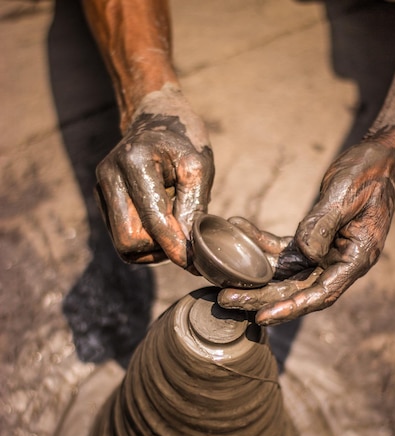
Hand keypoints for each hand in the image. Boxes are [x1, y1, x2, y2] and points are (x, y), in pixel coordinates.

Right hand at [95, 86, 214, 267]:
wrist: (157, 119)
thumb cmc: (183, 142)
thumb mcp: (199, 168)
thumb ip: (194, 209)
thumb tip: (188, 251)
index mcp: (134, 162)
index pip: (153, 220)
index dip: (175, 247)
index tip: (194, 262)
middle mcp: (109, 175)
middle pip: (129, 240)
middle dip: (158, 249)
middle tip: (183, 242)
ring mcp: (101, 188)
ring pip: (122, 245)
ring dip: (151, 249)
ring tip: (173, 232)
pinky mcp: (102, 200)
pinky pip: (120, 238)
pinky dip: (143, 243)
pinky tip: (160, 227)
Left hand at [219, 125, 394, 324]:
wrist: (379, 157)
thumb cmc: (369, 173)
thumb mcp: (345, 194)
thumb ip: (323, 223)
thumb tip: (305, 251)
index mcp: (355, 258)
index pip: (321, 293)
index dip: (291, 307)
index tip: (263, 316)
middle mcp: (338, 262)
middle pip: (296, 289)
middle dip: (261, 297)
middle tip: (227, 298)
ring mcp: (324, 254)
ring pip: (286, 275)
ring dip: (255, 278)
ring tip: (223, 281)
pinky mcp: (312, 240)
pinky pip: (283, 249)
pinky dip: (260, 242)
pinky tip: (239, 229)